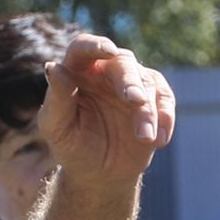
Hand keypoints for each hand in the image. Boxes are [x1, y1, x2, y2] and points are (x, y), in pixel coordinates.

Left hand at [39, 34, 175, 187]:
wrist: (99, 174)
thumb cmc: (72, 147)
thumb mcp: (56, 128)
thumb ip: (56, 99)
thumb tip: (53, 67)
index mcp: (77, 72)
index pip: (82, 48)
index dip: (94, 46)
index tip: (108, 50)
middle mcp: (105, 71)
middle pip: (122, 62)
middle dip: (131, 81)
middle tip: (136, 101)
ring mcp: (132, 83)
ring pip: (147, 83)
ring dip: (148, 111)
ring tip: (144, 138)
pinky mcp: (153, 98)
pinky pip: (165, 98)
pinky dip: (165, 117)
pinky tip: (159, 139)